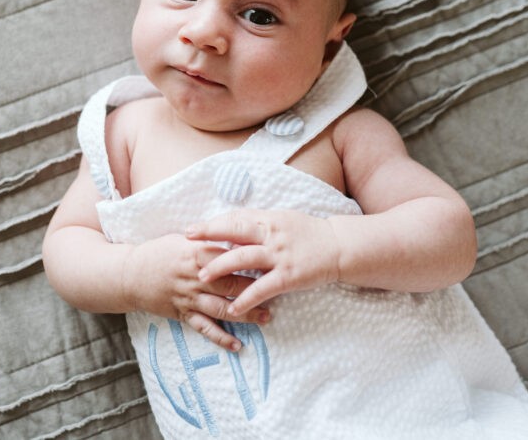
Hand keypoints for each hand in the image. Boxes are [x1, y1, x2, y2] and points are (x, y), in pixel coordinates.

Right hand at [123, 233, 270, 350]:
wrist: (130, 275)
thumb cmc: (159, 252)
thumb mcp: (183, 239)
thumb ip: (209, 240)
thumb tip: (238, 236)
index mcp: (197, 253)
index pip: (231, 255)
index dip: (253, 259)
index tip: (274, 260)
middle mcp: (195, 277)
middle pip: (232, 283)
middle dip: (257, 288)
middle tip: (280, 290)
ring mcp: (189, 297)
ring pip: (222, 308)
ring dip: (246, 314)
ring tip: (267, 317)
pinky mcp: (183, 314)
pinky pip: (205, 328)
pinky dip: (221, 337)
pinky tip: (237, 344)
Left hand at [186, 209, 340, 317]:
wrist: (339, 246)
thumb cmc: (310, 233)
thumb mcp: (284, 221)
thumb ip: (260, 225)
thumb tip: (234, 230)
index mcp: (269, 219)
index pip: (235, 219)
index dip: (212, 224)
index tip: (192, 229)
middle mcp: (272, 235)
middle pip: (234, 233)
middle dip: (209, 238)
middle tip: (188, 246)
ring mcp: (279, 255)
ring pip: (243, 258)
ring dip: (220, 267)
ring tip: (202, 276)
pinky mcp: (288, 276)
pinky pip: (262, 288)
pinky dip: (246, 299)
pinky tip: (233, 309)